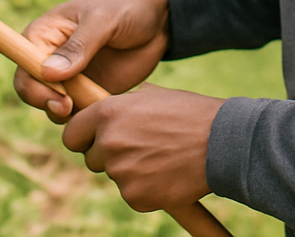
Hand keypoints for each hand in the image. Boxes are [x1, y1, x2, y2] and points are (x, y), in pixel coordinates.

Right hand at [13, 0, 170, 121]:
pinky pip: (77, 113)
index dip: (32, 85)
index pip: (23, 65)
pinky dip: (86, 117)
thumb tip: (48, 72)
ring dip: (67, 114)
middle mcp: (51, 57)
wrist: (159, 20)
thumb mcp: (104, 20)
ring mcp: (70, 77)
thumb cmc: (127, 8)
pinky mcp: (88, 92)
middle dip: (47, 103)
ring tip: (93, 106)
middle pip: (32, 90)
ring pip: (53, 106)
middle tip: (70, 108)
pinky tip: (104, 111)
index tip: (58, 96)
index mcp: (46, 33)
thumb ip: (79, 45)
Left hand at [63, 84, 223, 211]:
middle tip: (141, 148)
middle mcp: (109, 142)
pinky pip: (132, 194)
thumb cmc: (190, 114)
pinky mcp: (136, 197)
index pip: (71, 134)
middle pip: (92, 158)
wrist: (222, 143)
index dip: (83, 137)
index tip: (93, 140)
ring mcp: (121, 172)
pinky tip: (167, 173)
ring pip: (115, 176)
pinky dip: (146, 188)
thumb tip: (105, 112)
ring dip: (131, 171)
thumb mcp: (152, 97)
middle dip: (110, 156)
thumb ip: (122, 107)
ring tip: (162, 157)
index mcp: (109, 112)